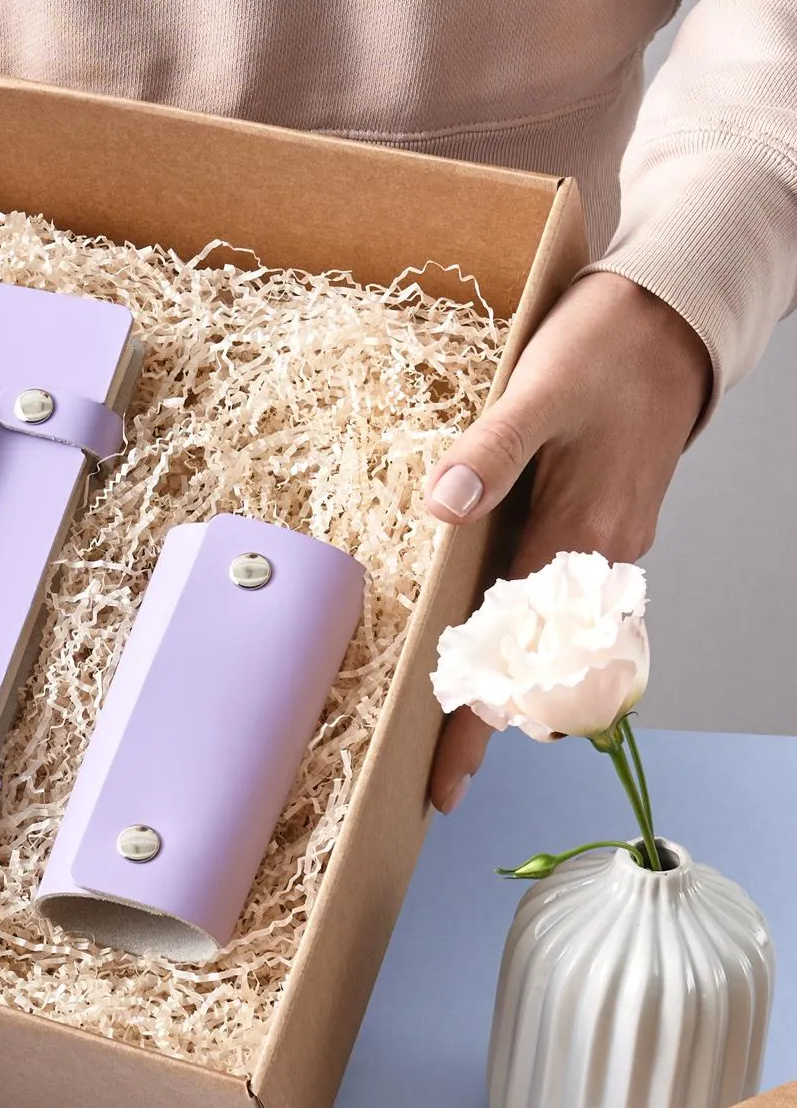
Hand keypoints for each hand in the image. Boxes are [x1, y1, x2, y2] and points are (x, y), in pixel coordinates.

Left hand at [423, 270, 709, 812]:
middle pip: (537, 667)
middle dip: (487, 721)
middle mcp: (597, 557)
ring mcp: (606, 548)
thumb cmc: (605, 350)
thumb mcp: (537, 390)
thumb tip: (440, 508)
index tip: (445, 784)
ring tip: (454, 726)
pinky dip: (529, 633)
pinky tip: (496, 639)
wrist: (674, 323)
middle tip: (433, 776)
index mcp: (577, 535)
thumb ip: (489, 453)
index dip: (476, 725)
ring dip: (508, 681)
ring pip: (552, 639)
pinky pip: (563, 603)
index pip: (515, 654)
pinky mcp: (604, 530)